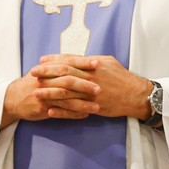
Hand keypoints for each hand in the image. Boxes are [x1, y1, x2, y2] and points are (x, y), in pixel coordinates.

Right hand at [1, 55, 101, 126]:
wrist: (12, 99)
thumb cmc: (34, 83)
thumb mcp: (44, 71)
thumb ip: (61, 64)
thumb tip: (84, 58)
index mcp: (47, 69)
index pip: (67, 63)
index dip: (82, 62)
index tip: (97, 63)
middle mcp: (45, 81)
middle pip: (67, 80)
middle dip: (85, 84)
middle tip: (100, 88)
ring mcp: (43, 95)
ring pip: (66, 99)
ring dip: (82, 103)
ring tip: (97, 106)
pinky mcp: (42, 108)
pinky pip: (61, 112)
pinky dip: (74, 114)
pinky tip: (86, 115)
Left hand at [1, 55, 151, 127]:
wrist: (136, 94)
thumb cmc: (122, 77)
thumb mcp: (108, 62)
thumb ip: (91, 60)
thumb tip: (78, 58)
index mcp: (94, 65)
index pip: (70, 60)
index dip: (54, 60)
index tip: (42, 60)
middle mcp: (91, 78)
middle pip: (64, 74)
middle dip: (47, 73)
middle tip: (33, 73)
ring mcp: (92, 93)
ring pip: (66, 92)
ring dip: (49, 92)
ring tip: (36, 93)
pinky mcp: (94, 107)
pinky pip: (74, 109)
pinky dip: (61, 110)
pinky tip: (49, 110)